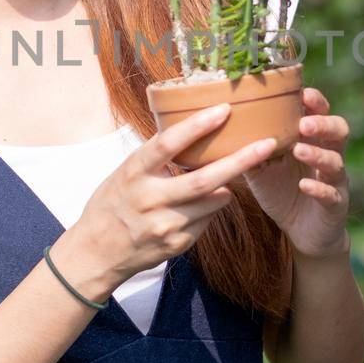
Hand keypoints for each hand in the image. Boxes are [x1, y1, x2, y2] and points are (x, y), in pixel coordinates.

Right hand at [58, 103, 278, 300]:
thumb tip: (196, 134)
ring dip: (225, 185)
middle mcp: (150, 200)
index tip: (224, 109)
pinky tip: (199, 205)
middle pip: (205, 179)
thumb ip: (157, 159)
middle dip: (241, 161)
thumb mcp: (126, 173)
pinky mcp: (177, 245)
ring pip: (214, 200)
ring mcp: (166, 225)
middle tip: (267, 144)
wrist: (96, 253)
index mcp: (134, 173)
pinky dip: (211, 207)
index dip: (198, 125)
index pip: (168, 144)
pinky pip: (207, 220)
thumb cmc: (112, 203)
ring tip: (223, 177)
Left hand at [243, 86, 351, 259]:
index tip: (302, 93)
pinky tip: (304, 186)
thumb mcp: (262, 167)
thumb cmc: (282, 191)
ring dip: (318, 154)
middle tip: (303, 123)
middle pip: (339, 130)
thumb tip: (221, 126)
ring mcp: (334, 180)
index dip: (316, 101)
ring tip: (298, 149)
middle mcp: (328, 155)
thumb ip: (249, 147)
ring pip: (336, 161)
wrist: (301, 231)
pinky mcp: (335, 205)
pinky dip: (318, 189)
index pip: (320, 112)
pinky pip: (331, 194)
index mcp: (312, 140)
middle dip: (323, 123)